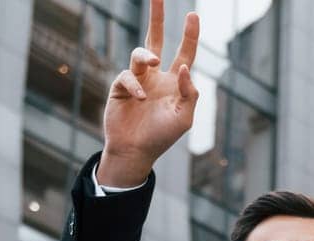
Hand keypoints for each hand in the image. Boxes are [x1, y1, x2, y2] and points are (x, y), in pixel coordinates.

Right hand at [99, 0, 200, 186]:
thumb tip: (184, 68)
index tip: (193, 15)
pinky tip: (139, 98)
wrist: (135, 152)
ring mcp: (138, 80)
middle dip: (157, 17)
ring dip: (147, 55)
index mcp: (174, 83)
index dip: (190, 35)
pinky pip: (127, 75)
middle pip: (157, 39)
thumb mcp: (184, 119)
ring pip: (141, 54)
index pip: (185, 53)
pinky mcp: (120, 87)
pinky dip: (134, 84)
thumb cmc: (161, 137)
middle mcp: (156, 76)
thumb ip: (189, 94)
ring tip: (153, 62)